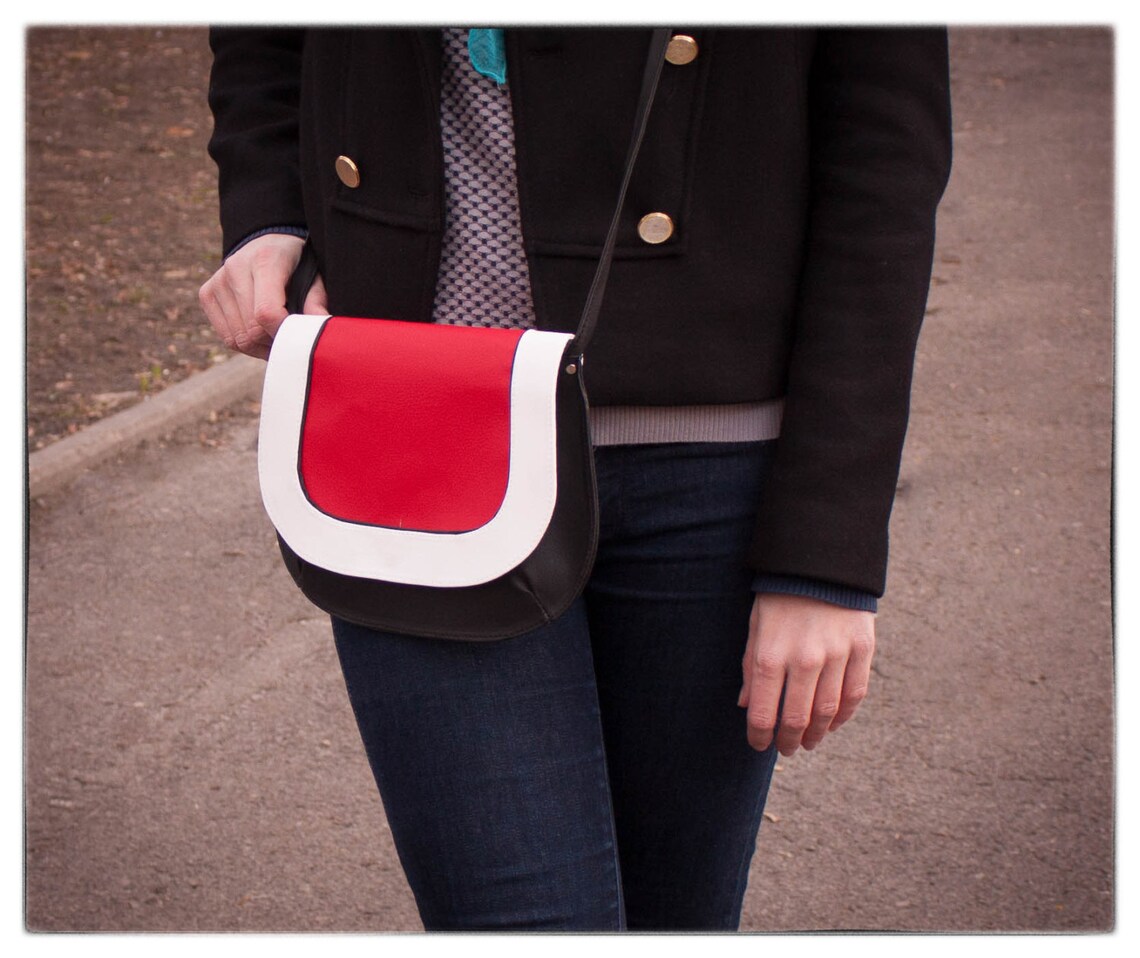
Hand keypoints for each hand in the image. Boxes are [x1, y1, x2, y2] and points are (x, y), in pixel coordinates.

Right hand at [198, 233, 327, 359]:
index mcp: (265, 261)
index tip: (297, 337)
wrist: (267, 241)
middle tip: (290, 340)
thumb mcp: (313, 275)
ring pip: (238, 339)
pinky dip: (246, 344)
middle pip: (252, 331)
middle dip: (274, 343)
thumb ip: (316, 300)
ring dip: (261, 347)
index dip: (283, 333)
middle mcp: (235, 268)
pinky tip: (261, 334)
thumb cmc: (296, 263)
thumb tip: (322, 325)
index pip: (266, 313)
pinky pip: (227, 337)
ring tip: (277, 336)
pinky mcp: (207, 293)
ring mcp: (218, 281)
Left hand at [738, 593, 874, 755]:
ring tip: (808, 742)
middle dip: (788, 741)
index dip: (759, 736)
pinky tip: (832, 723)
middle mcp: (803, 659)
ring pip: (827, 712)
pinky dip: (843, 716)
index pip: (762, 712)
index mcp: (769, 654)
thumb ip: (750, 667)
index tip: (759, 744)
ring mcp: (835, 655)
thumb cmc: (780, 595)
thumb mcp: (755, 626)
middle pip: (796, 719)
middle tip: (786, 749)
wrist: (821, 560)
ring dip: (816, 734)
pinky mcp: (861, 649)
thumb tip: (746, 706)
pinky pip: (854, 695)